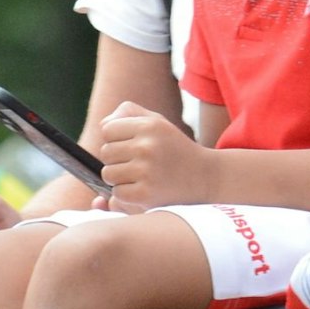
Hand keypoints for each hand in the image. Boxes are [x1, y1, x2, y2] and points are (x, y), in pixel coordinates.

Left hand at [98, 101, 216, 212]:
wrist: (206, 177)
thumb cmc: (173, 148)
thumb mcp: (156, 121)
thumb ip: (127, 113)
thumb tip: (103, 125)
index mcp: (148, 126)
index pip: (107, 130)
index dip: (115, 139)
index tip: (131, 145)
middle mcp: (147, 146)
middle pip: (105, 153)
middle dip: (117, 159)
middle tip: (139, 163)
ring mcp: (146, 171)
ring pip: (108, 174)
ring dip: (120, 178)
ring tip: (142, 176)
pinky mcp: (146, 194)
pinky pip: (117, 193)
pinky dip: (126, 195)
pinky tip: (144, 189)